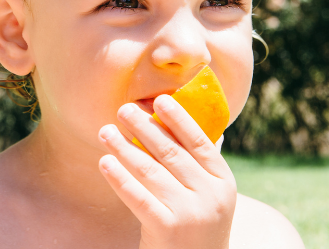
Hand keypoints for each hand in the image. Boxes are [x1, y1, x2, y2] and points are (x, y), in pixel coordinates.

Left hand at [98, 94, 236, 248]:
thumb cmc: (196, 226)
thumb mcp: (209, 195)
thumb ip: (199, 164)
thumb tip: (180, 121)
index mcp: (223, 181)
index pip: (199, 142)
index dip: (178, 118)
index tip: (158, 99)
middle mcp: (210, 195)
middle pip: (171, 152)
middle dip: (143, 127)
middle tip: (123, 109)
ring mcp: (189, 212)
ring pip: (150, 171)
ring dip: (124, 147)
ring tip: (105, 132)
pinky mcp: (166, 229)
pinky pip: (136, 196)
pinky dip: (118, 177)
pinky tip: (105, 162)